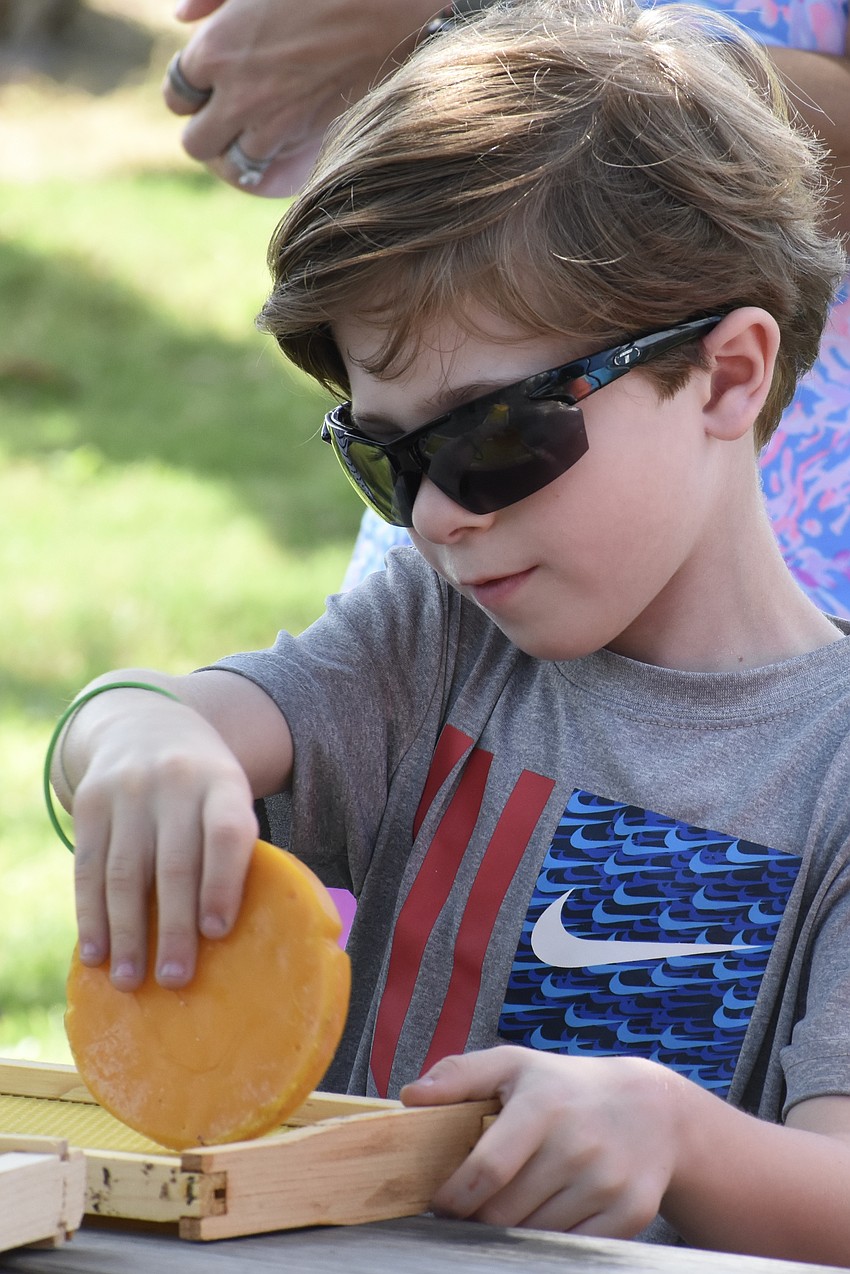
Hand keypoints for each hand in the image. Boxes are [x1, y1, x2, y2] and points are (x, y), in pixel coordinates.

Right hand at [62, 682, 258, 991]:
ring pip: (125, 872)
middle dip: (174, 927)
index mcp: (223, 783)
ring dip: (127, 933)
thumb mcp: (228, 796)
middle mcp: (175, 782)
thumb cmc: (203, 787)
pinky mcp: (90, 802)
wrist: (147, 724)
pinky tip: (97, 951)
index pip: (227, 833)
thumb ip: (231, 848)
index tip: (217, 933)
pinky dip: (90, 915)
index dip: (223, 883)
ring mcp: (128, 790)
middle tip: (176, 979)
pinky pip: (88, 867)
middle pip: (174, 863)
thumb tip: (228, 936)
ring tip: (130, 980)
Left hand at [163, 0, 445, 196]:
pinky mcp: (305, 137)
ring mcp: (272, 123)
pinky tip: (280, 138)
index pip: (176, 96)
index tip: (205, 84)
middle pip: (196, 144)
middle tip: (224, 115)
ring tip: (254, 132)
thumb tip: (182, 20)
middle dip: (205, 131)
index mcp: (214, 50)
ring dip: (238, 151)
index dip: (187, 93)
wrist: (380, 7)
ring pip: (234, 165)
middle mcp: (237, 96)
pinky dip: (269, 161)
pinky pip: (270, 169)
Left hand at [401, 1046, 680, 1236]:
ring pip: (534, 1235)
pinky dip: (550, 1238)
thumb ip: (459, 1075)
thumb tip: (410, 1097)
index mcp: (543, 1106)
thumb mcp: (514, 1065)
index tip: (441, 1204)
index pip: (487, 1170)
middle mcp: (578, 1145)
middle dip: (479, 1215)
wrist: (651, 1109)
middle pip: (505, 1212)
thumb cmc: (565, 1087)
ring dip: (514, 1228)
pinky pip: (571, 1247)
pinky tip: (549, 1210)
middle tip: (474, 1205)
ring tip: (514, 1201)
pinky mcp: (631, 1213)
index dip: (454, 1197)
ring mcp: (607, 1182)